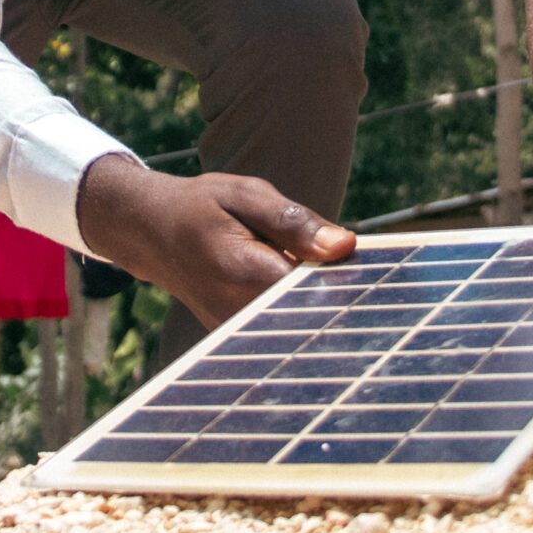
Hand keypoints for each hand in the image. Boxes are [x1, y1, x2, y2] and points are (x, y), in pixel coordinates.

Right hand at [74, 156, 354, 327]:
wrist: (150, 233)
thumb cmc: (202, 206)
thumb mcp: (246, 195)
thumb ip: (294, 222)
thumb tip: (345, 246)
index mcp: (245, 272)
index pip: (317, 290)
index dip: (351, 283)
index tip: (382, 275)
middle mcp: (240, 311)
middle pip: (312, 317)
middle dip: (343, 300)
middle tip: (371, 282)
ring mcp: (236, 331)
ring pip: (299, 328)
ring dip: (324, 308)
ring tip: (342, 284)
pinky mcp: (238, 337)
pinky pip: (282, 331)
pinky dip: (304, 314)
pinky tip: (319, 295)